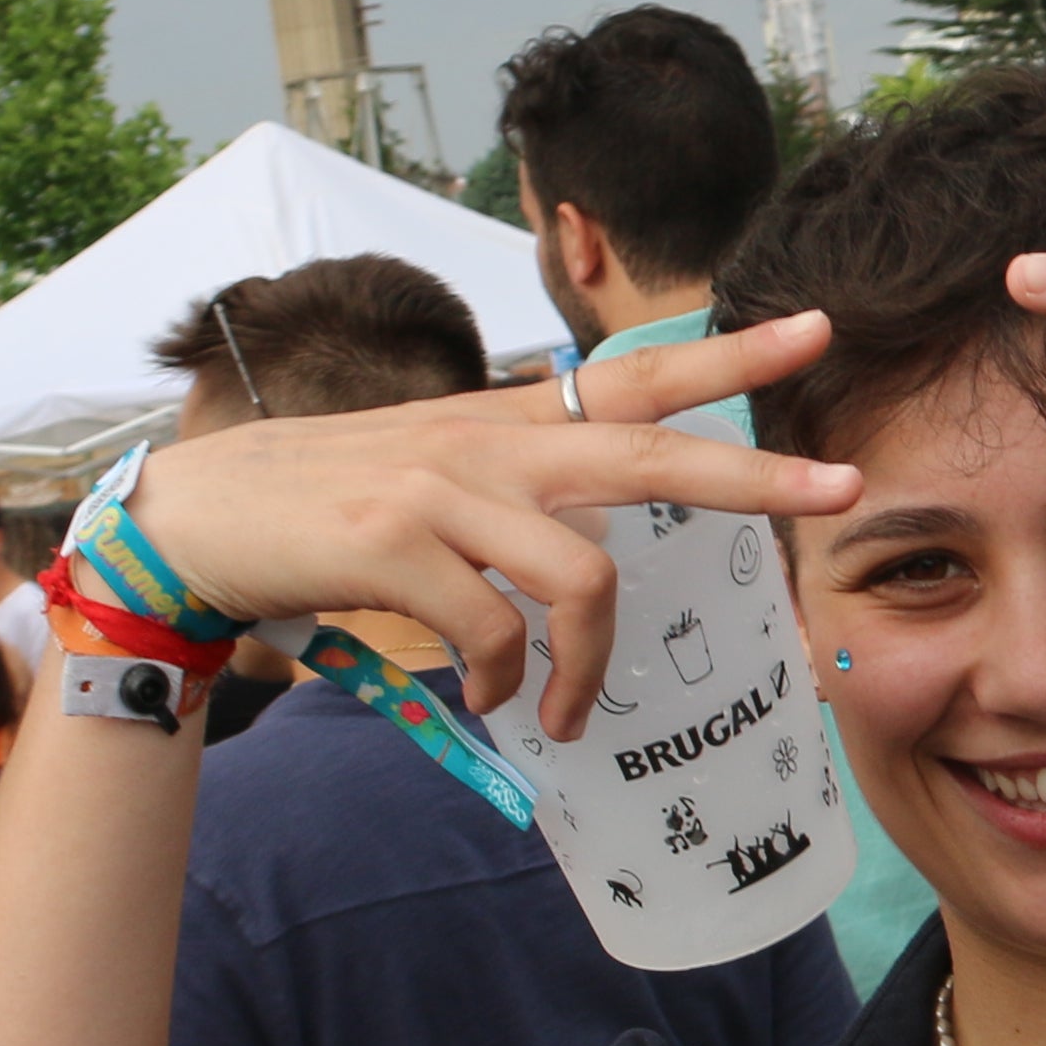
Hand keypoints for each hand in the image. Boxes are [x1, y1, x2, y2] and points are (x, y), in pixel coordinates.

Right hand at [119, 312, 856, 733]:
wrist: (202, 519)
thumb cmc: (331, 507)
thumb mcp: (439, 473)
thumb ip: (520, 491)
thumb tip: (600, 552)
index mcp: (507, 421)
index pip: (636, 373)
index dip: (730, 354)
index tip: (816, 330)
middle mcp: (488, 441)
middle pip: (649, 450)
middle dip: (755, 476)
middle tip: (844, 489)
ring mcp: (443, 490)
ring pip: (581, 578)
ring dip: (587, 669)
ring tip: (566, 715)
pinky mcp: (395, 547)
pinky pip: (495, 635)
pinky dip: (504, 684)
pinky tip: (488, 702)